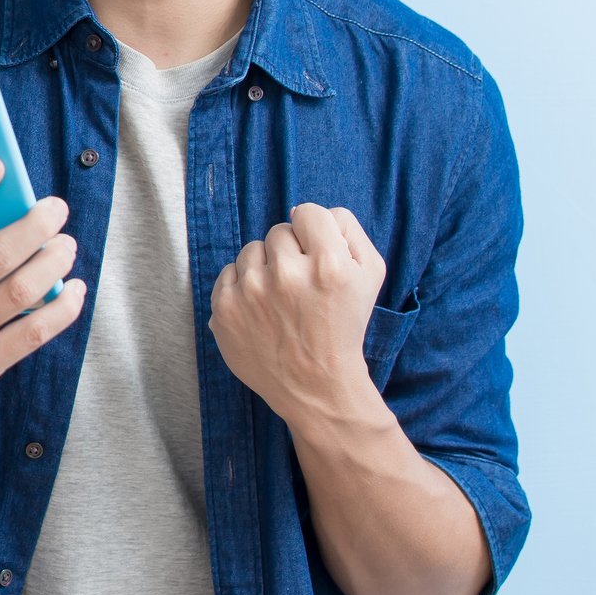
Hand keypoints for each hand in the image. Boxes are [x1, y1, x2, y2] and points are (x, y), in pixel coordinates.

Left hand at [208, 202, 387, 419]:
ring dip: (265, 268)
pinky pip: (228, 272)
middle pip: (278, 231)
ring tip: (281, 298)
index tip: (317, 254)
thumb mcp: (370, 275)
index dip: (315, 232)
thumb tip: (301, 210)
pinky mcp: (225, 309)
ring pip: (251, 250)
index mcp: (328, 265)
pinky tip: (261, 309)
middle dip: (291, 252)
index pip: (309, 212)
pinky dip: (243, 286)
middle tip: (302, 285)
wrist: (316, 384)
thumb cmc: (344, 325)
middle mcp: (287, 275)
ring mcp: (251, 293)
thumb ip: (346, 229)